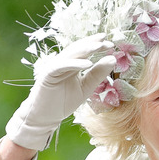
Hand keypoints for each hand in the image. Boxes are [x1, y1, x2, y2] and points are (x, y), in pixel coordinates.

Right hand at [5, 34, 115, 149]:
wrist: (45, 117)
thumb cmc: (64, 102)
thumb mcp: (86, 87)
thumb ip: (98, 74)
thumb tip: (113, 59)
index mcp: (71, 65)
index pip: (84, 51)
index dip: (96, 45)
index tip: (111, 44)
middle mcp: (62, 63)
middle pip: (78, 49)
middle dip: (93, 44)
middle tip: (108, 42)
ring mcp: (54, 67)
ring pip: (70, 54)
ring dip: (85, 49)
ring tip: (99, 46)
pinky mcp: (47, 75)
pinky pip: (61, 66)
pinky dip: (74, 63)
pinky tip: (88, 63)